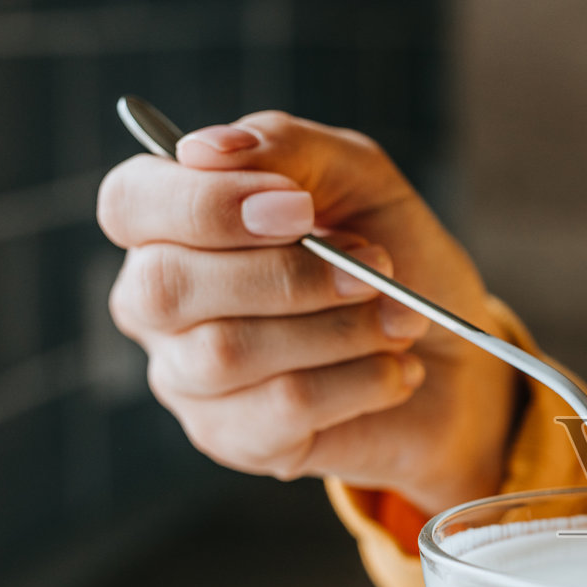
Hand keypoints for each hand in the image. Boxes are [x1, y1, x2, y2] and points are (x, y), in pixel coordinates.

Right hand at [98, 112, 518, 512]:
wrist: (457, 359)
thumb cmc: (395, 258)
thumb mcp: (359, 178)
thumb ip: (287, 147)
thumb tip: (205, 149)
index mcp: (173, 223)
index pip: (130, 204)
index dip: (204, 204)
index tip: (299, 207)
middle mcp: (159, 302)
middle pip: (165, 286)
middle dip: (288, 275)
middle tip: (375, 267)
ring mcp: (187, 378)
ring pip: (228, 353)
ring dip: (340, 330)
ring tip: (400, 320)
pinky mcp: (233, 439)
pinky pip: (282, 408)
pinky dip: (359, 382)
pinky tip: (394, 371)